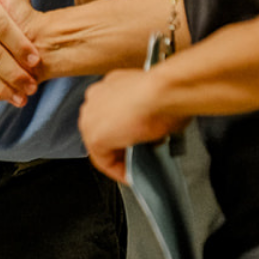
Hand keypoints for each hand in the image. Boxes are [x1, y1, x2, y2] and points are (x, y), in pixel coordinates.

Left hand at [78, 67, 186, 182]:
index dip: (126, 130)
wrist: (163, 92)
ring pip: (101, 144)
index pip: (112, 112)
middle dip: (119, 144)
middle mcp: (96, 96)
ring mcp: (91, 116)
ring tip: (135, 167)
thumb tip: (154, 130)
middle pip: (104, 128)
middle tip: (137, 156)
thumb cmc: (167, 90)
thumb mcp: (156, 98)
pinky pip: (104, 161)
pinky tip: (132, 175)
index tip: (138, 142)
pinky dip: (117, 170)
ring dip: (118, 157)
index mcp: (112, 83)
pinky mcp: (95, 137)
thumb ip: (147, 112)